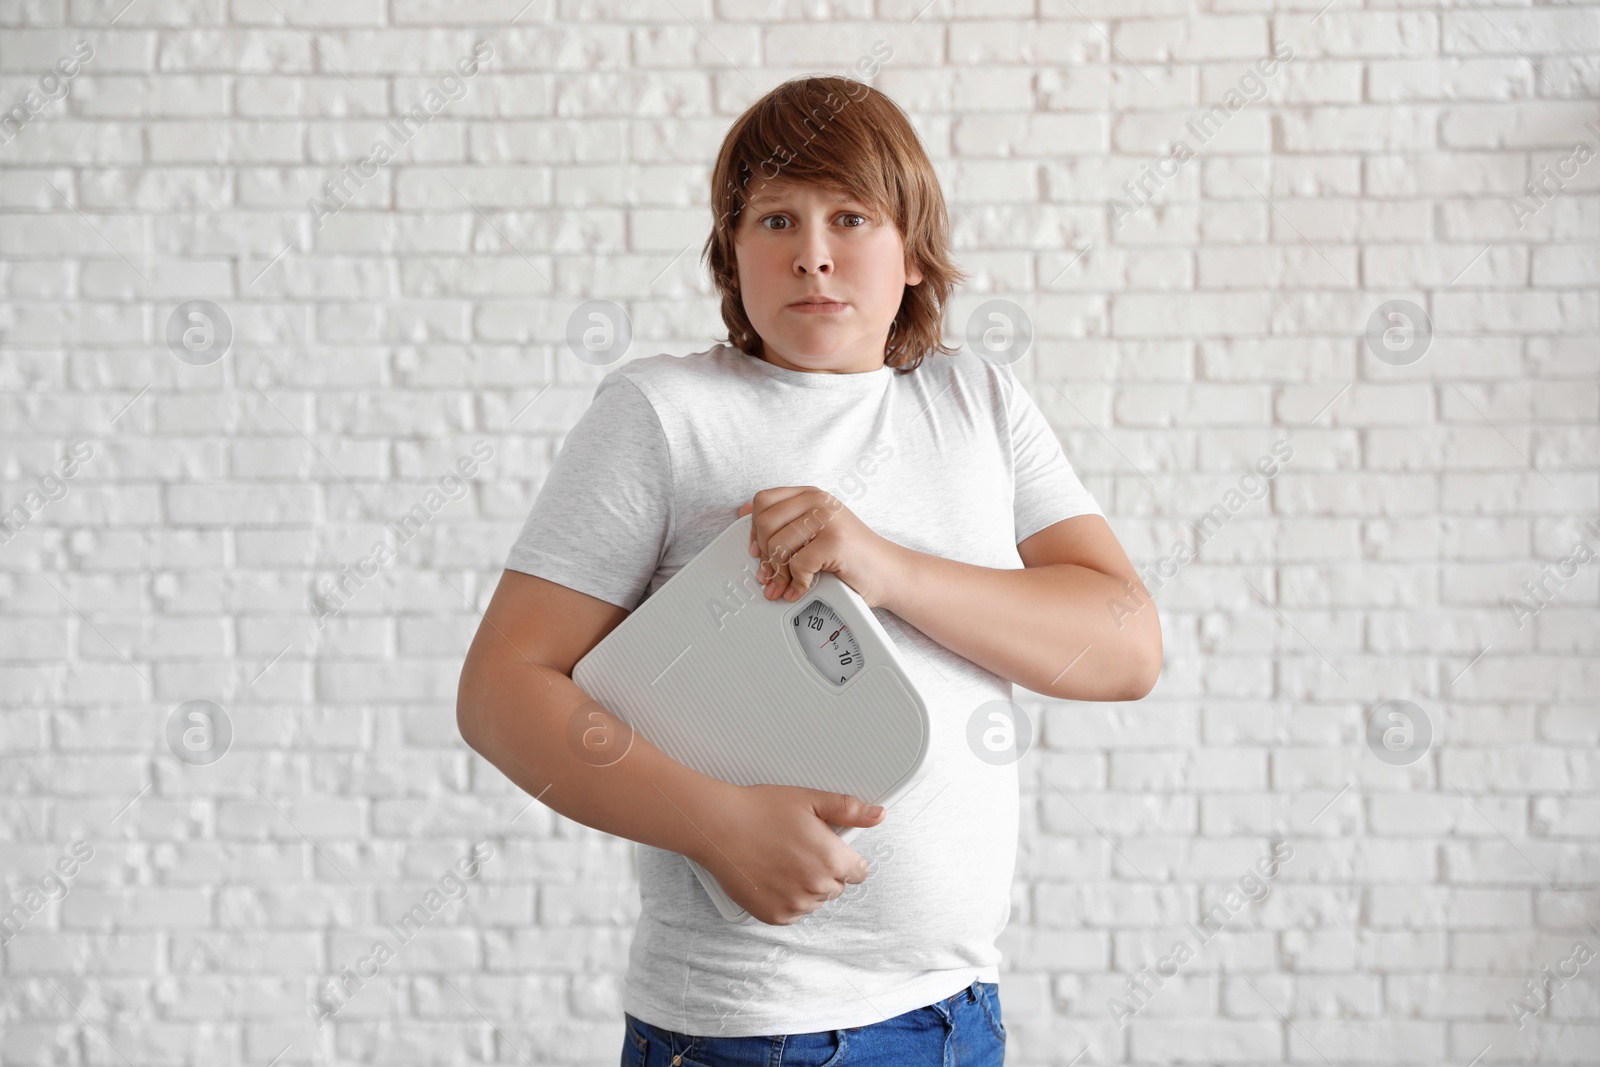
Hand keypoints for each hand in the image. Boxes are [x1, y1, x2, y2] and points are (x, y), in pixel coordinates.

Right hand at [697, 784, 884, 924]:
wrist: (719, 827)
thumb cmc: (760, 811)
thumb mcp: (809, 800)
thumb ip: (848, 810)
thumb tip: (877, 815)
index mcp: (832, 859)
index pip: (859, 872)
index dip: (845, 858)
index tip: (829, 849)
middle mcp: (816, 887)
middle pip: (836, 886)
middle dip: (824, 870)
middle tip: (798, 848)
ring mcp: (795, 904)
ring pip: (815, 900)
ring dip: (806, 886)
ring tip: (782, 860)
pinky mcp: (774, 915)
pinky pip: (793, 912)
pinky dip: (786, 898)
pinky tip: (773, 876)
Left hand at [738, 487, 902, 608]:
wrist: (889, 573)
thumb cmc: (853, 557)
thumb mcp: (815, 531)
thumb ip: (785, 522)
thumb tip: (743, 516)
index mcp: (811, 495)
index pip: (763, 501)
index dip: (753, 530)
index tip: (758, 550)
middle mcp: (819, 501)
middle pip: (765, 522)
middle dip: (764, 555)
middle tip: (770, 574)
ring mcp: (828, 519)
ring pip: (778, 545)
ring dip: (778, 574)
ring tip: (784, 586)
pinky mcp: (835, 542)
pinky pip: (797, 564)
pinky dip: (796, 583)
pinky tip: (802, 588)